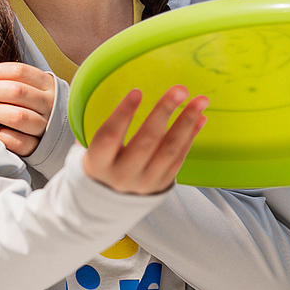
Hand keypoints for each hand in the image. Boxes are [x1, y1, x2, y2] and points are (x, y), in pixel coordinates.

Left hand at [0, 62, 55, 158]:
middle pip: (16, 91)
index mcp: (47, 84)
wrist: (59, 133)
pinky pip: (20, 142)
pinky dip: (5, 135)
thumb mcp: (34, 87)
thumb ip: (14, 80)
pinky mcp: (39, 147)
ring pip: (18, 116)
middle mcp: (49, 104)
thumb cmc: (36, 105)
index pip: (19, 71)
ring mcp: (46, 126)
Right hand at [82, 84, 207, 194]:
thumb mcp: (90, 147)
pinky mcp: (162, 185)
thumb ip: (104, 125)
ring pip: (169, 150)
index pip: (109, 136)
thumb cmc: (100, 162)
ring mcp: (144, 182)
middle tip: (180, 89)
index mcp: (97, 163)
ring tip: (200, 101)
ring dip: (186, 122)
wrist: (106, 201)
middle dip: (164, 112)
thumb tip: (120, 88)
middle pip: (146, 141)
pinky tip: (199, 118)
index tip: (137, 91)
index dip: (123, 114)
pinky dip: (190, 137)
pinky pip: (179, 158)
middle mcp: (121, 176)